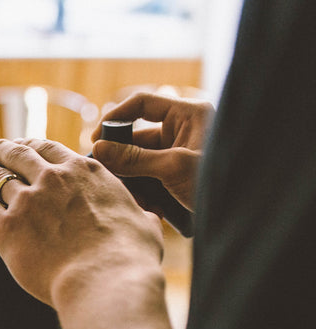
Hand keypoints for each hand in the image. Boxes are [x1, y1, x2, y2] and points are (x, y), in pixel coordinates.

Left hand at [0, 138, 164, 308]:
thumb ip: (139, 216)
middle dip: (4, 148)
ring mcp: (27, 201)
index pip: (53, 150)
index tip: (26, 145)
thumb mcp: (143, 225)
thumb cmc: (128, 258)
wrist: (104, 279)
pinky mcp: (6, 227)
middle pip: (20, 155)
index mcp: (85, 173)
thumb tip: (147, 219)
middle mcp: (53, 180)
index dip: (35, 146)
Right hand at [91, 93, 213, 210]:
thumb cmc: (219, 180)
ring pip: (142, 160)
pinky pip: (152, 177)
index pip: (142, 104)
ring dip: (131, 178)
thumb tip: (100, 149)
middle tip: (105, 175)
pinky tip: (145, 205)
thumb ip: (134, 158)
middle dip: (122, 158)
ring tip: (128, 196)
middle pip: (138, 137)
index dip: (116, 117)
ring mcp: (181, 152)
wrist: (247, 209)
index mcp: (188, 114)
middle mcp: (184, 129)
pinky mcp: (179, 174)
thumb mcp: (173, 167)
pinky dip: (144, 190)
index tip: (97, 139)